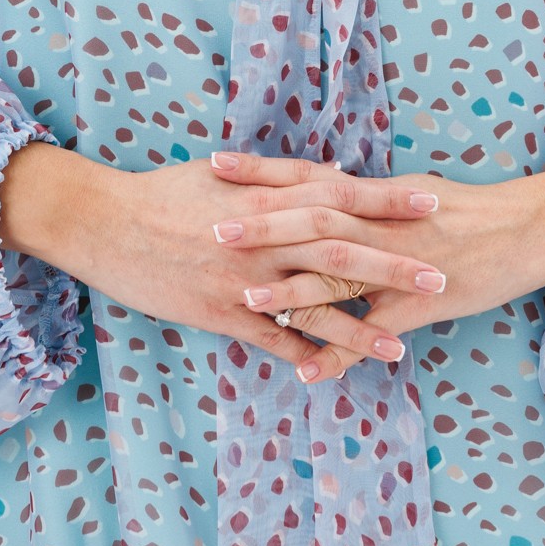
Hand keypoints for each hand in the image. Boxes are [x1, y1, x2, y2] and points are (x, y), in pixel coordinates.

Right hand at [33, 148, 449, 376]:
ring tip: (400, 345)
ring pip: (311, 306)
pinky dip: (300, 356)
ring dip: (358, 327)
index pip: (341, 194)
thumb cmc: (167, 192)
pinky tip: (330, 372)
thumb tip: (336, 176)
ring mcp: (242, 278)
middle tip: (439, 276)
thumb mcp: (227, 173)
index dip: (388, 199)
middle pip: (339, 251)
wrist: (105, 222)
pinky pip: (268, 340)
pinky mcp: (219, 313)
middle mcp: (262, 237)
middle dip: (392, 265)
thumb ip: (283, 176)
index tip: (434, 202)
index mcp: (267, 196)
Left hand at [208, 149, 544, 384]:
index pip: (308, 176)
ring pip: (341, 274)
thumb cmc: (467, 210)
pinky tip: (309, 373)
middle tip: (212, 229)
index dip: (262, 171)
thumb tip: (324, 187)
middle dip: (263, 224)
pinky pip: (376, 332)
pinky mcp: (422, 303)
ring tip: (247, 298)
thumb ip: (363, 198)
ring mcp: (402, 265)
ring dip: (293, 287)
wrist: (529, 227)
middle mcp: (383, 223)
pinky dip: (342, 354)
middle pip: (314, 219)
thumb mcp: (409, 194)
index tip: (215, 165)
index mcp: (376, 195)